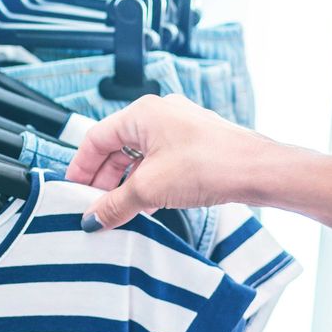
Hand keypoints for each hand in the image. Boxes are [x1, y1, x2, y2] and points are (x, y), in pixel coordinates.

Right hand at [68, 93, 296, 230]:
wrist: (258, 171)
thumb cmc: (211, 164)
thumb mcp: (149, 189)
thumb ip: (114, 205)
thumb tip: (92, 218)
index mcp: (142, 114)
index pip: (96, 139)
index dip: (81, 167)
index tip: (74, 191)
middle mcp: (160, 115)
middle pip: (116, 148)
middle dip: (103, 179)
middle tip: (95, 206)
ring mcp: (180, 129)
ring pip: (139, 157)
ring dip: (125, 184)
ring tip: (118, 210)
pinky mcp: (195, 146)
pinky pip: (159, 163)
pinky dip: (147, 183)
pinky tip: (145, 204)